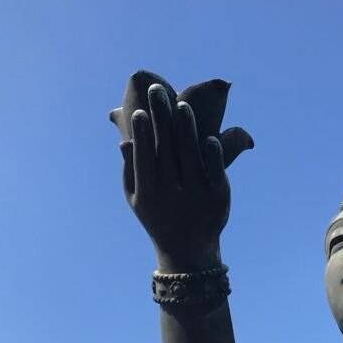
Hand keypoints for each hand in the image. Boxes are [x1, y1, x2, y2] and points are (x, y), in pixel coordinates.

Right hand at [119, 84, 229, 270]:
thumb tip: (124, 141)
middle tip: (157, 90)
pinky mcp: (218, 196)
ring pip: (190, 153)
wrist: (189, 252)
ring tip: (181, 104)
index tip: (139, 111)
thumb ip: (130, 172)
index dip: (142, 133)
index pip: (143, 158)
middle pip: (166, 148)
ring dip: (185, 125)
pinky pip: (214, 167)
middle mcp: (171, 193)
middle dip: (161, 116)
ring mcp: (196, 194)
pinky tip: (207, 135)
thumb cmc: (158, 218)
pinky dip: (211, 151)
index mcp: (148, 194)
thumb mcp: (137, 201)